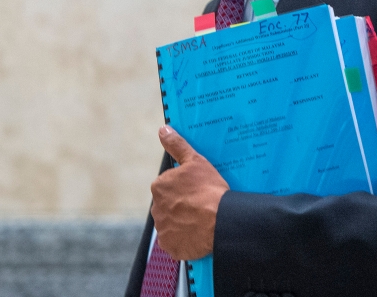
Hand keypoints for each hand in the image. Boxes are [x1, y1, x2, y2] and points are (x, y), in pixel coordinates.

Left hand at [150, 125, 228, 259]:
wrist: (220, 220)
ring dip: (182, 221)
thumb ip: (177, 145)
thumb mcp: (196, 161)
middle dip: (181, 204)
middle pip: (169, 204)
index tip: (197, 189)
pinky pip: (175, 241)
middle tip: (200, 204)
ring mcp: (163, 229)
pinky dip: (184, 238)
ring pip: (172, 222)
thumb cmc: (209, 190)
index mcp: (160, 186)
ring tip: (201, 219)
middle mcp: (156, 208)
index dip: (184, 187)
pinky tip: (197, 232)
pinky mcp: (170, 246)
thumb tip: (163, 130)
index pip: (169, 185)